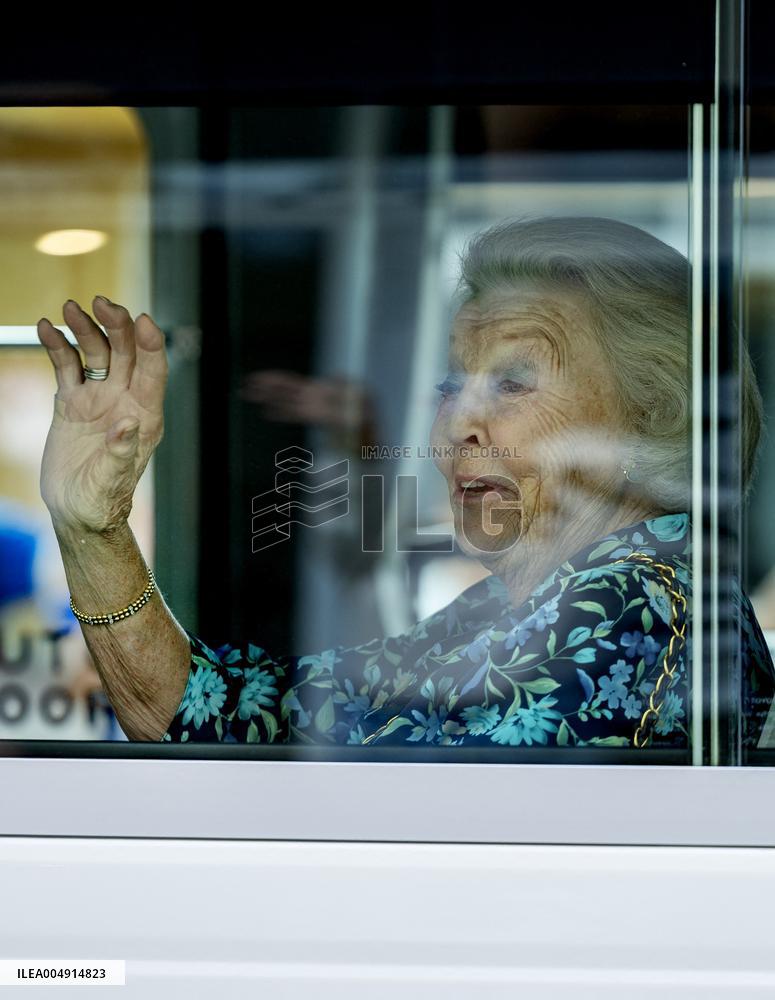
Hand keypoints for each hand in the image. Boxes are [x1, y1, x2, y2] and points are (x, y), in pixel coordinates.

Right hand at [37, 297, 167, 534]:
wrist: (77, 511)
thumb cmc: (101, 500)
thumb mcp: (112, 481)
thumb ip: (121, 453)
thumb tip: (129, 423)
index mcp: (145, 416)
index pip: (154, 371)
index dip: (151, 344)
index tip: (142, 320)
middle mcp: (124, 400)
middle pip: (126, 352)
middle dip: (116, 325)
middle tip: (100, 303)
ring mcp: (98, 398)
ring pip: (95, 352)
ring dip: (86, 328)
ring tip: (70, 309)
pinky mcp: (72, 401)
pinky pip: (66, 366)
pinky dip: (58, 345)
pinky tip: (48, 328)